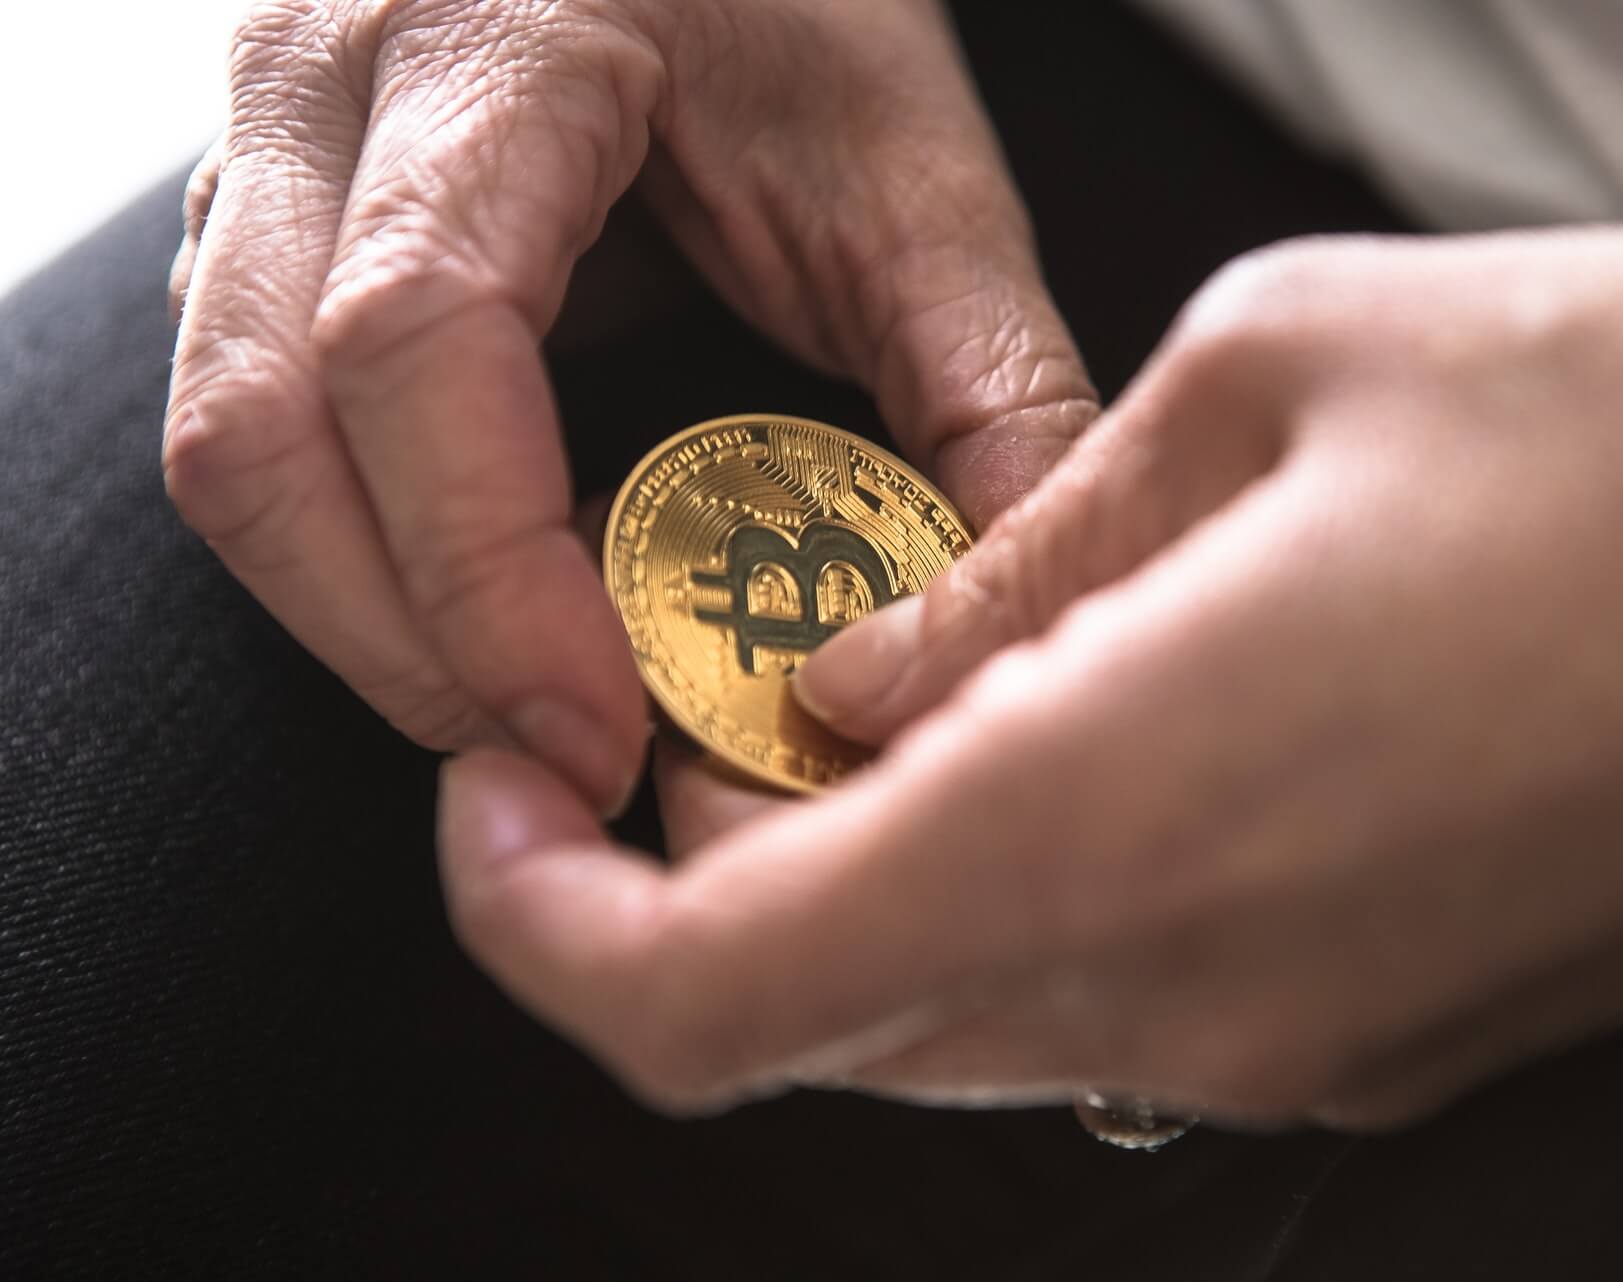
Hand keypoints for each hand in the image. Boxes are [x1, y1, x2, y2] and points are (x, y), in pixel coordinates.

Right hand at [165, 0, 1095, 813]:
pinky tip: (482, 597)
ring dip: (363, 616)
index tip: (599, 731)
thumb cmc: (808, 6)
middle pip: (260, 429)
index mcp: (492, 36)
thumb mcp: (916, 183)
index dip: (490, 576)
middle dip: (409, 644)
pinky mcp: (262, 214)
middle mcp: (321, 74)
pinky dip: (351, 547)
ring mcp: (261, 144)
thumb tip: (999, 625)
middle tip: (561, 764)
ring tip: (524, 705)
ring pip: (220, 445)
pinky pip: (245, 417)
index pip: (416, 340)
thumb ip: (988, 394)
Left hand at [436, 188, 1622, 1124]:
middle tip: (719, 683)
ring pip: (953, 1023)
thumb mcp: (1251, 383)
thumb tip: (848, 683)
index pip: (701, 1004)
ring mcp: (1294, 1044)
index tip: (501, 795)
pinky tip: (1073, 735)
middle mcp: (1189, 994)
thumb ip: (1006, 572)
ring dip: (856, 884)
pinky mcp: (1380, 1037)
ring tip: (892, 688)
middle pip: (811, 1019)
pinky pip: (1108, 1008)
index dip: (537, 922)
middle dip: (700, 872)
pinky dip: (1009, 898)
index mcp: (1112, 821)